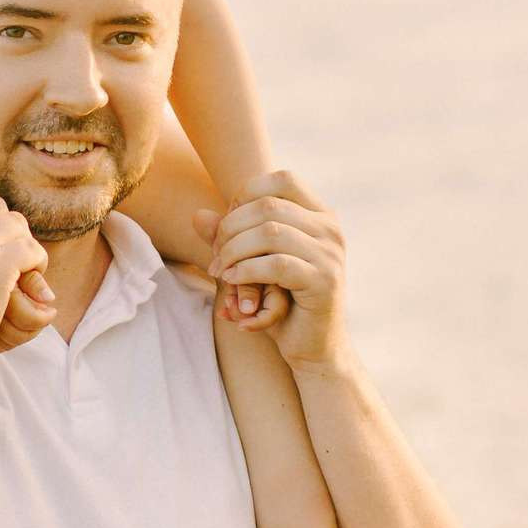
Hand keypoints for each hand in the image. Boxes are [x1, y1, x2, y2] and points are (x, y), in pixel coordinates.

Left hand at [194, 171, 349, 372]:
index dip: (246, 195)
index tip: (228, 226)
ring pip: (269, 232)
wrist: (314, 347)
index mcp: (319, 215)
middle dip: (231, 228)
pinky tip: (231, 281)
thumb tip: (197, 216)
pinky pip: (276, 264)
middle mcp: (330, 228)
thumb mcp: (252, 265)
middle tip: (215, 256)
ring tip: (219, 271)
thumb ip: (230, 238)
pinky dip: (246, 271)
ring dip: (234, 250)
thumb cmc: (282, 302)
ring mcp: (330, 254)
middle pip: (268, 205)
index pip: (282, 179)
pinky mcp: (324, 281)